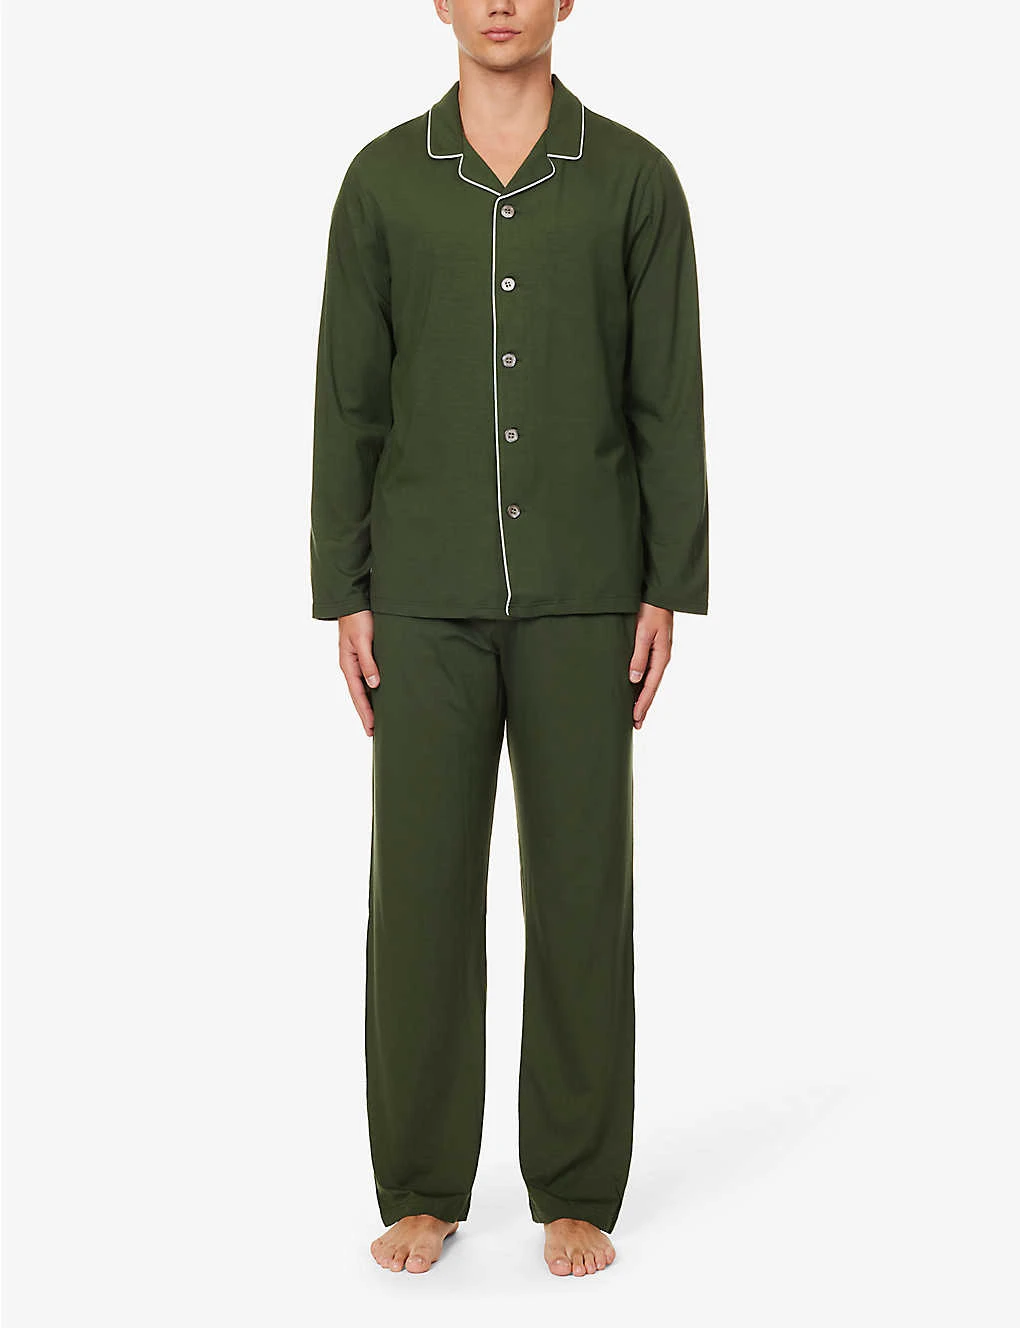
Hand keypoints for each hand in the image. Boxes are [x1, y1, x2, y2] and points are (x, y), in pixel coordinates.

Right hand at [338, 610, 379, 736]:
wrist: (353, 600)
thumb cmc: (358, 618)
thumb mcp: (363, 640)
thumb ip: (368, 662)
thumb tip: (374, 685)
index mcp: (348, 665)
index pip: (358, 695)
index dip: (365, 712)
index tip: (371, 728)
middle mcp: (350, 666)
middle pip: (358, 695)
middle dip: (365, 714)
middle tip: (372, 732)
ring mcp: (355, 661)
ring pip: (362, 688)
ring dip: (368, 704)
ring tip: (376, 719)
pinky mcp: (362, 655)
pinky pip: (366, 678)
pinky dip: (371, 690)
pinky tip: (378, 695)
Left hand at [628, 603, 673, 729]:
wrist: (660, 593)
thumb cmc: (651, 610)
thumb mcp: (643, 632)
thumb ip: (638, 656)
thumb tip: (634, 679)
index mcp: (661, 656)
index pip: (650, 687)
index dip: (642, 704)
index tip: (636, 719)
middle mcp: (661, 658)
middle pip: (652, 688)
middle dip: (644, 706)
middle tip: (636, 724)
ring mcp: (658, 654)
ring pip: (650, 681)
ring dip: (642, 697)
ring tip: (635, 713)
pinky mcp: (654, 648)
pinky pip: (648, 671)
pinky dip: (642, 684)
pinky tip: (636, 688)